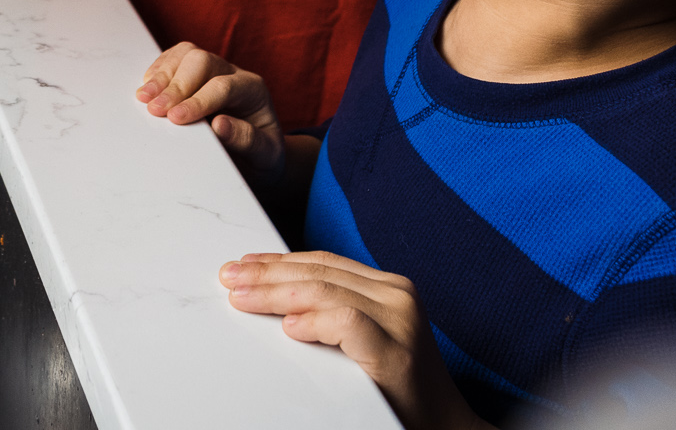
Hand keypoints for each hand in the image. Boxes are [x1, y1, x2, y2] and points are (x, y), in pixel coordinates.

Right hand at [137, 42, 286, 189]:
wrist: (260, 155)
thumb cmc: (262, 156)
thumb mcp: (266, 156)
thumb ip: (248, 140)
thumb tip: (220, 125)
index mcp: (253, 91)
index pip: (223, 86)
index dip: (197, 100)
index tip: (175, 118)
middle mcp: (233, 74)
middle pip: (202, 61)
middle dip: (176, 85)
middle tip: (155, 109)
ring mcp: (213, 69)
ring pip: (187, 54)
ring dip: (162, 74)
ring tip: (144, 97)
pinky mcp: (194, 73)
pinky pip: (176, 57)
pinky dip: (159, 69)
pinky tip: (148, 87)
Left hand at [221, 252, 488, 429]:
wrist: (445, 429)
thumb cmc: (398, 389)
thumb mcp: (365, 340)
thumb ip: (333, 314)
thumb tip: (276, 300)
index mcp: (389, 288)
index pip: (325, 263)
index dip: (280, 261)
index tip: (244, 265)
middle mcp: (398, 295)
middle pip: (320, 272)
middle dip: (268, 273)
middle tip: (230, 277)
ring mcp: (401, 321)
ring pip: (327, 291)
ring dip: (276, 292)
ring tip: (243, 298)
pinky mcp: (397, 352)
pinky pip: (347, 323)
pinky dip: (314, 321)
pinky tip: (289, 327)